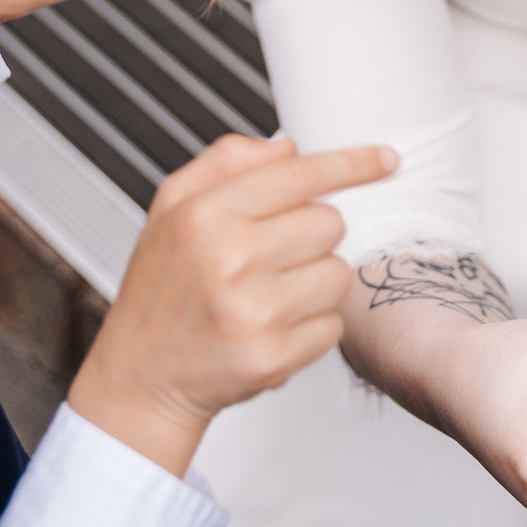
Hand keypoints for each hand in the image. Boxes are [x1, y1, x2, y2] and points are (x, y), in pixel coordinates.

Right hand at [67, 134, 393, 476]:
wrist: (140, 378)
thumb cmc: (160, 291)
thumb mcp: (170, 209)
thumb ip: (225, 163)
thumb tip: (286, 147)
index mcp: (205, 215)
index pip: (299, 176)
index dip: (352, 164)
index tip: (386, 159)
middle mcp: (231, 260)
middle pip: (330, 224)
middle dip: (312, 236)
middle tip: (272, 255)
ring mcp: (254, 312)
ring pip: (339, 274)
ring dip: (315, 282)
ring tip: (269, 294)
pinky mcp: (274, 357)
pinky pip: (333, 326)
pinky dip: (312, 326)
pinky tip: (271, 327)